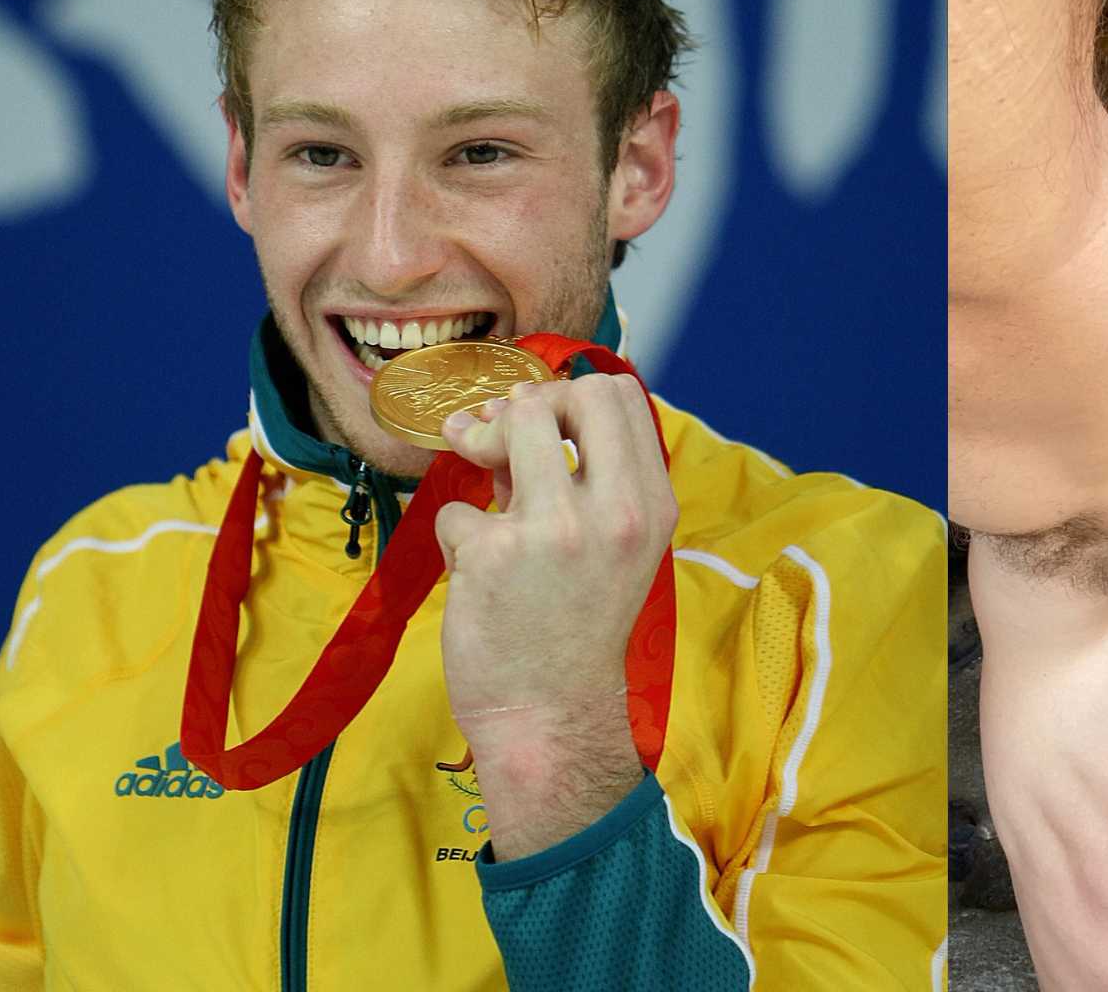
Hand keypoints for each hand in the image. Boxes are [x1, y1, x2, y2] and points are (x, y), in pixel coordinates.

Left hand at [433, 373, 676, 857]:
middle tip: (509, 451)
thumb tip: (506, 416)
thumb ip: (577, 482)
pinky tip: (473, 574)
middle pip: (575, 392)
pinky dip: (457, 534)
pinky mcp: (493, 552)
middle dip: (530, 408)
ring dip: (484, 447)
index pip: (624, 395)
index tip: (548, 432)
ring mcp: (554, 529)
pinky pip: (457, 505)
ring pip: (511, 420)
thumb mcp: (611, 548)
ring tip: (484, 497)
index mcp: (651, 506)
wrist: (550, 715)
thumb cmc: (576, 628)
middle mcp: (615, 511)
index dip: (574, 397)